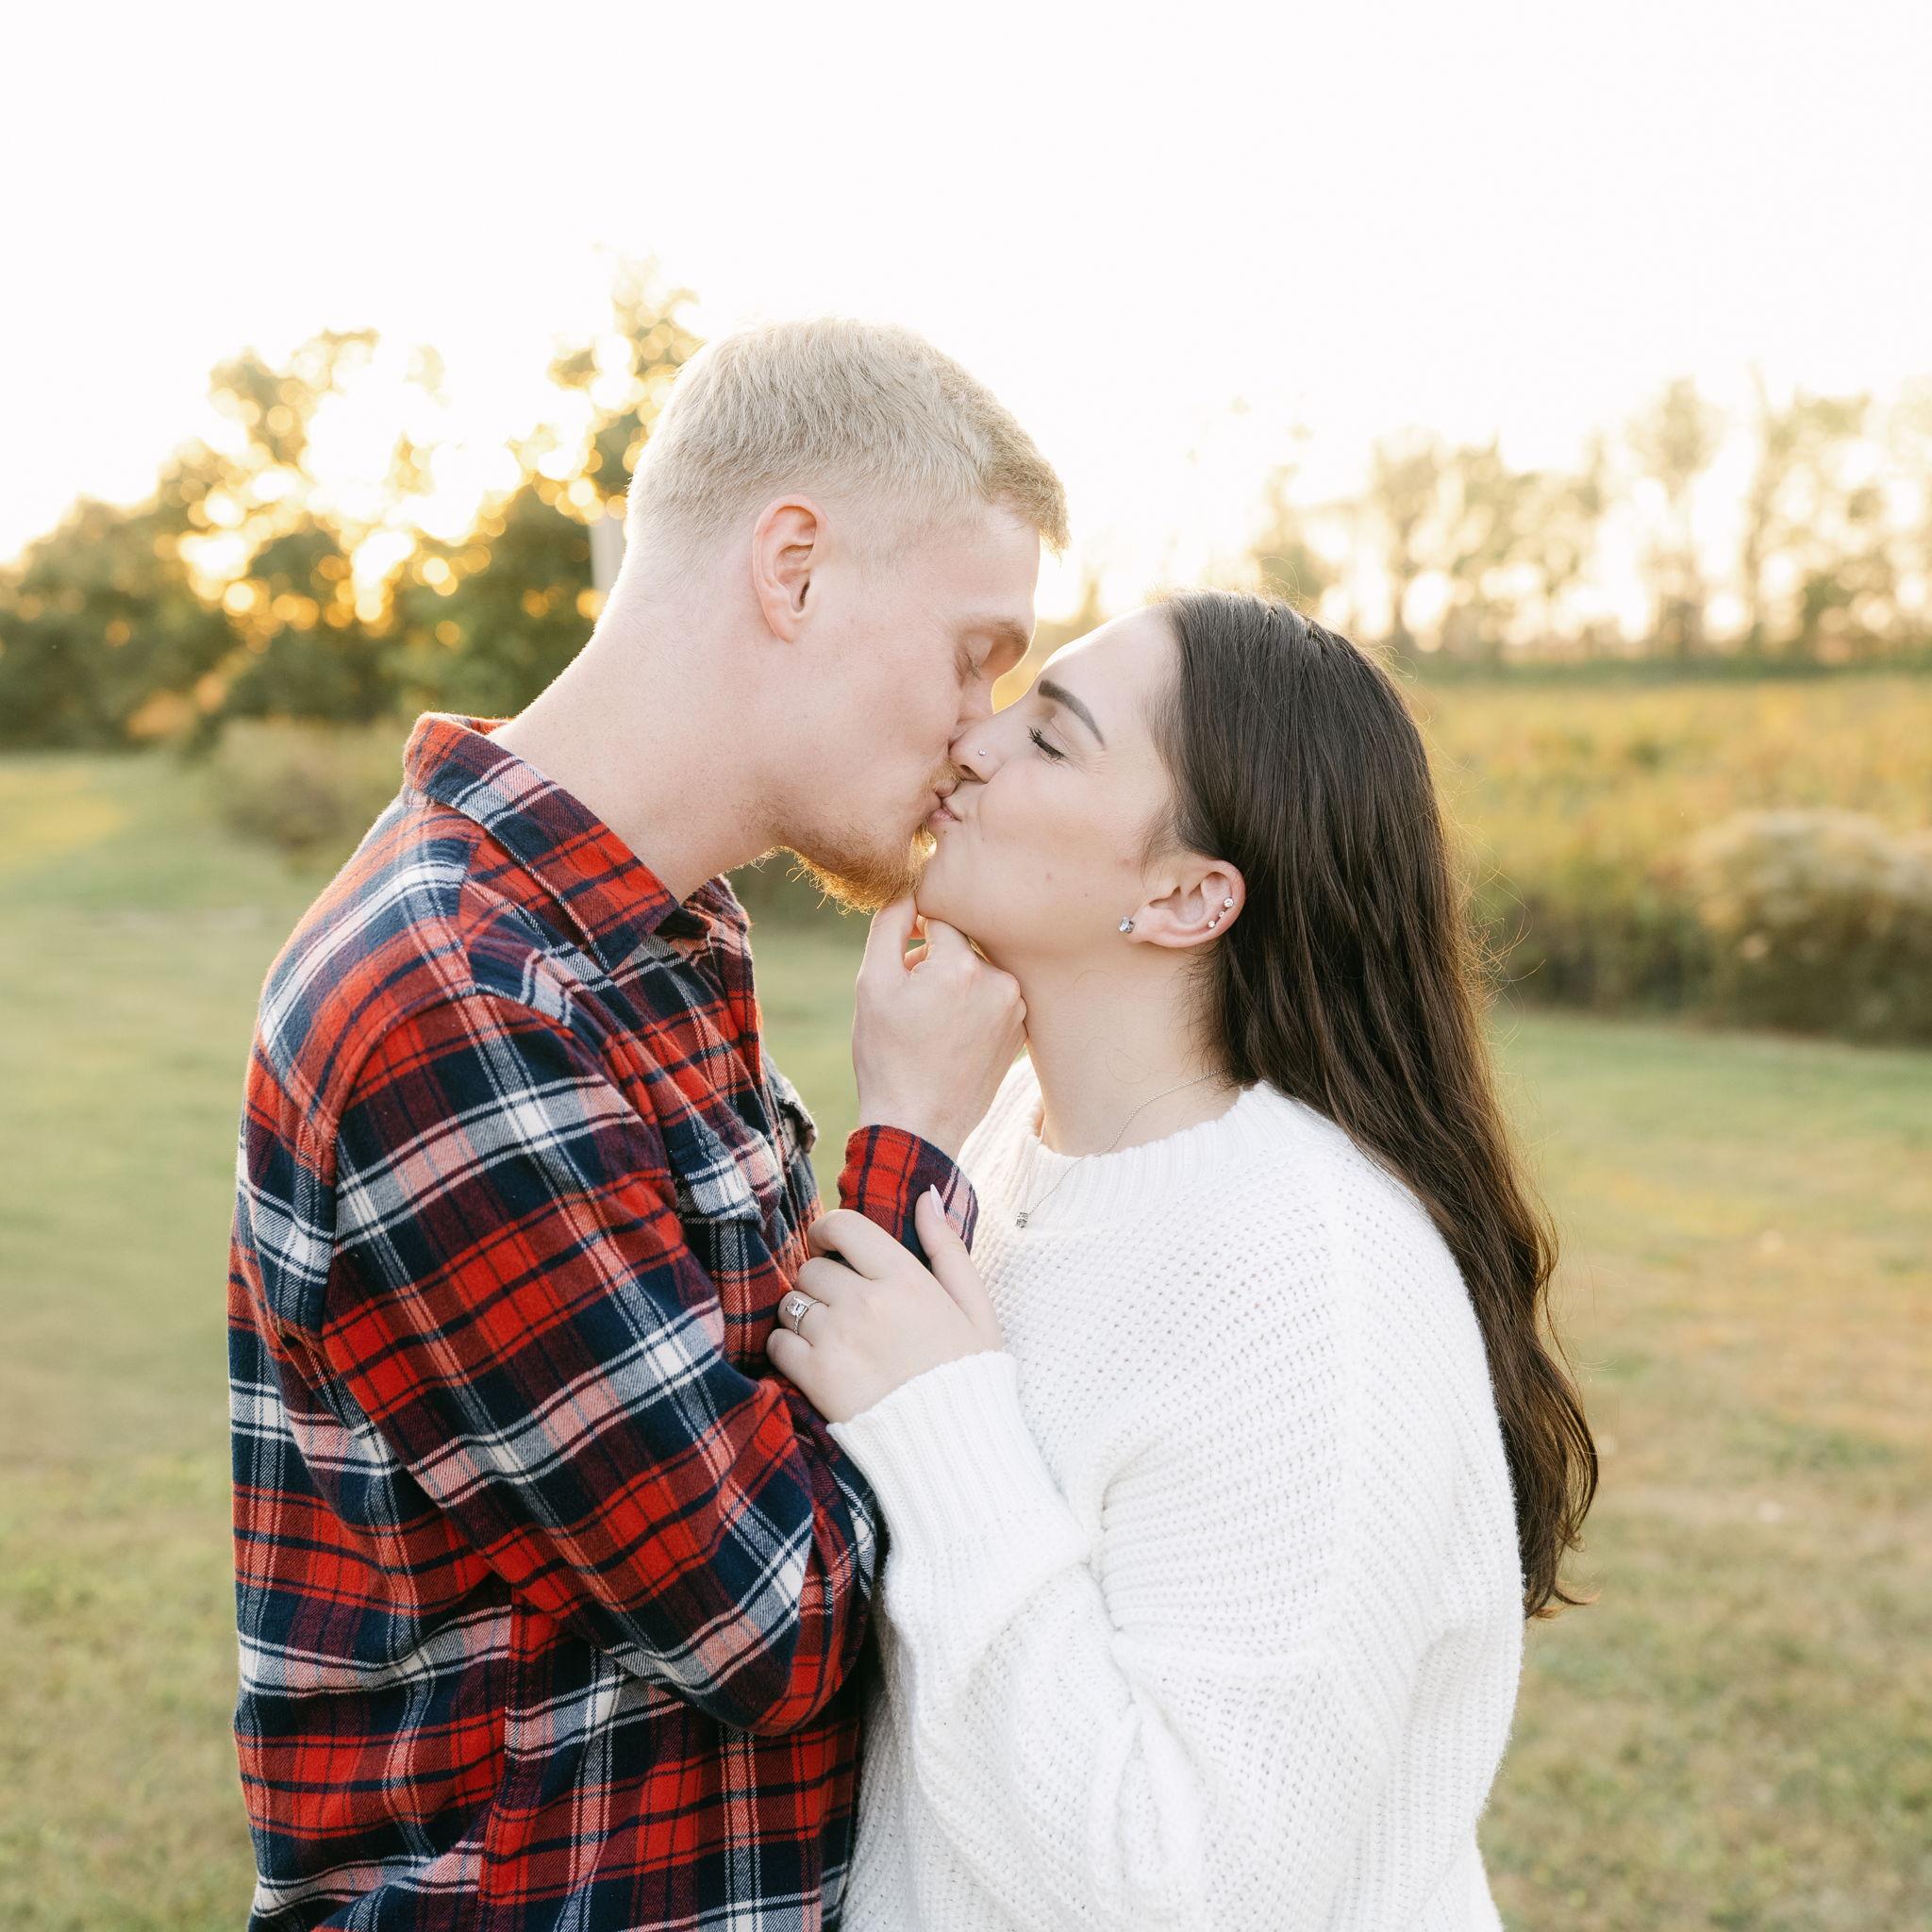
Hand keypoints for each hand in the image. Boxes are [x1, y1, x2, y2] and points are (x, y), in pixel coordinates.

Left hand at [766, 1192, 1003, 1422]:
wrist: (955, 1447)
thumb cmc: (969, 1374)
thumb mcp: (975, 1306)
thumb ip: (947, 1246)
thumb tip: (926, 1197)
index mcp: (905, 1278)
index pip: (843, 1227)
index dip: (826, 1231)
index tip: (828, 1245)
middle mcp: (866, 1301)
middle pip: (812, 1269)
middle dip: (820, 1282)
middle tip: (840, 1306)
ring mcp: (837, 1338)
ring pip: (792, 1304)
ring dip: (803, 1315)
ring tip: (830, 1337)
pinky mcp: (816, 1376)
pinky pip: (778, 1344)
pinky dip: (788, 1349)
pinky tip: (814, 1361)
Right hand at [852, 894, 1025, 1157]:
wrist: (917, 1125)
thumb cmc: (887, 1055)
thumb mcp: (872, 983)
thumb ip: (890, 924)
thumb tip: (909, 890)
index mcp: (963, 965)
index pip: (941, 916)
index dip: (915, 929)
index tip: (901, 954)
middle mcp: (1000, 983)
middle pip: (964, 944)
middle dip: (935, 960)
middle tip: (911, 998)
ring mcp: (1017, 1011)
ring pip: (980, 972)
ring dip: (955, 983)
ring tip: (929, 1022)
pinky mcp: (1021, 1033)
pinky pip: (994, 999)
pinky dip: (972, 1007)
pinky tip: (950, 1038)